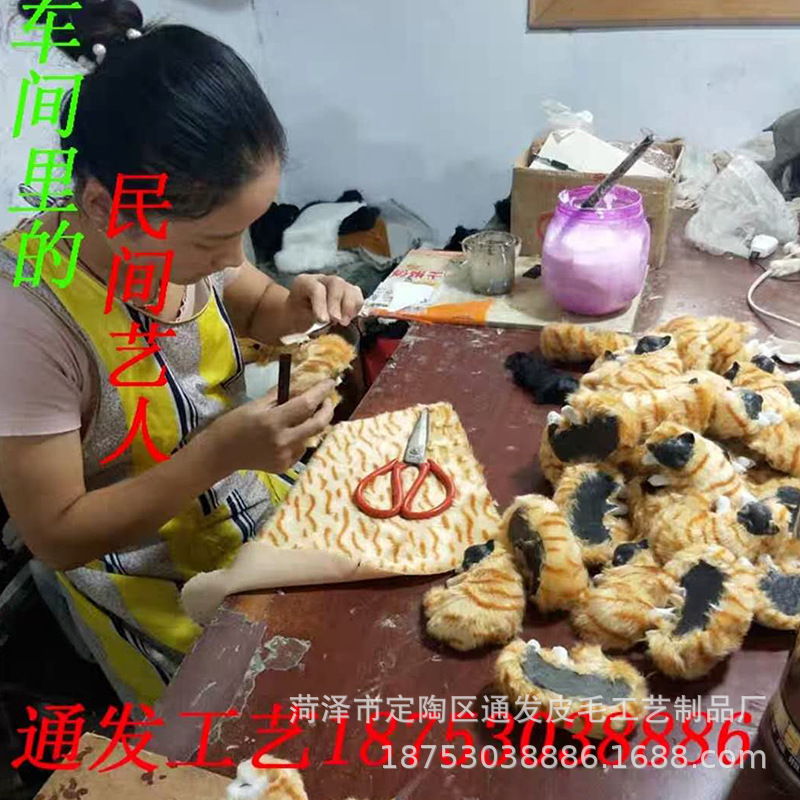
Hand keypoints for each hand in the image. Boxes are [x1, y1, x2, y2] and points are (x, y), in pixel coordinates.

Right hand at [207, 380, 335, 473]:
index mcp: (272, 421)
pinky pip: (301, 449)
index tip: (330, 382)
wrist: (220, 453)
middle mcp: (282, 441)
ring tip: (298, 418)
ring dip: (310, 424)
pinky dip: (299, 438)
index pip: (306, 405)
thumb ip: (281, 396)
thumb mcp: (256, 405)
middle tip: (327, 400)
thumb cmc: (234, 424)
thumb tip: (302, 386)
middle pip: (318, 424)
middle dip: (327, 410)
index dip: (321, 392)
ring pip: (310, 437)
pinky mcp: (284, 467)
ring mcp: (284, 457)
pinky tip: (286, 435)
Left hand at [285, 274, 363, 330]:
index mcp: (304, 282)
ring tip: (343, 322)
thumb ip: (307, 317)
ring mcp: (336, 284)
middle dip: (337, 303)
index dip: (321, 304)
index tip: (323, 320)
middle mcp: (322, 279)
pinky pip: (357, 295)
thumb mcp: (295, 317)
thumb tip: (325, 320)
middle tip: (336, 320)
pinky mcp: (347, 291)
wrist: (300, 315)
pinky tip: (348, 318)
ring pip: (349, 288)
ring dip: (349, 306)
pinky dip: (356, 307)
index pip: (316, 288)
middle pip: (336, 283)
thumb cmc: (297, 317)